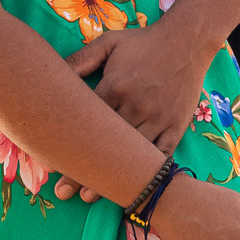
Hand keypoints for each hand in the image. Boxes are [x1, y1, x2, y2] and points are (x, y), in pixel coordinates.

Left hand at [50, 19, 210, 202]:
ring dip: (112, 178)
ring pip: (132, 156)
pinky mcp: (176, 126)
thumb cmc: (144, 42)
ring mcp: (158, 119)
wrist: (188, 40)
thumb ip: (81, 59)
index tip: (51, 163)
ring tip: (90, 198)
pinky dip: (146, 172)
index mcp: (115, 88)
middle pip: (106, 145)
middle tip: (64, 192)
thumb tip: (53, 73)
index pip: (87, 123)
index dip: (68, 144)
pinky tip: (132, 188)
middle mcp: (136, 107)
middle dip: (85, 170)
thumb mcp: (110, 43)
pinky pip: (161, 155)